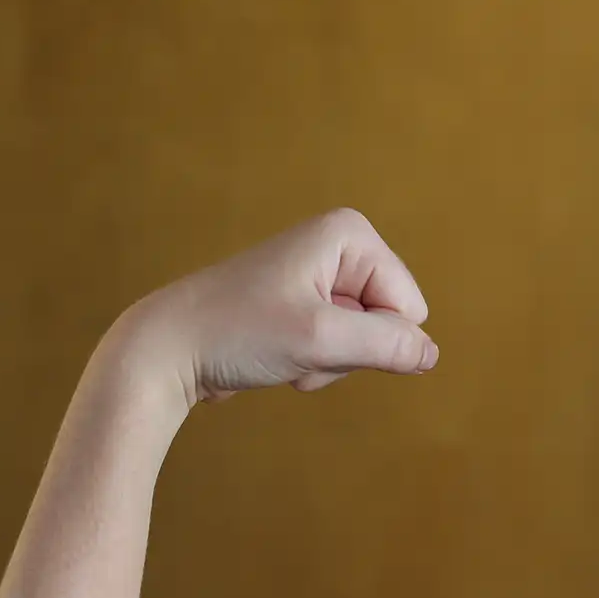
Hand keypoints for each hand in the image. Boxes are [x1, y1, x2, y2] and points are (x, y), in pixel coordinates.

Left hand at [116, 208, 436, 406]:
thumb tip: (431, 354)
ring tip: (285, 352)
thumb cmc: (236, 333)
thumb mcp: (321, 341)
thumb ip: (388, 346)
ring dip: (330, 362)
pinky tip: (278, 358)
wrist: (167, 349)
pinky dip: (315, 363)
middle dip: (349, 350)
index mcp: (350, 234)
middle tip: (300, 347)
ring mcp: (322, 276)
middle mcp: (340, 246)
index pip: (409, 307)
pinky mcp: (305, 304)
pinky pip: (340, 346)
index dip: (373, 338)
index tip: (318, 334)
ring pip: (366, 340)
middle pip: (389, 321)